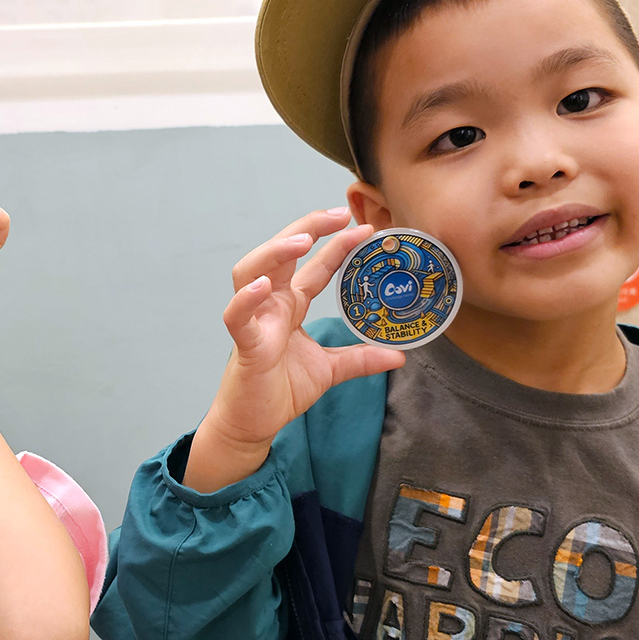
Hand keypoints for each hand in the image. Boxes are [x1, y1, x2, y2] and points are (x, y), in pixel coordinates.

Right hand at [184, 208, 404, 491]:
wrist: (253, 424)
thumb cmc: (279, 391)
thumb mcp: (330, 371)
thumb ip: (360, 359)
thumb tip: (400, 355)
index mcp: (289, 306)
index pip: (313, 266)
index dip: (336, 244)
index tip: (364, 228)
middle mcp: (270, 306)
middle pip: (280, 254)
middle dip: (306, 229)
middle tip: (338, 215)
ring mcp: (254, 321)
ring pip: (251, 272)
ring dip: (274, 252)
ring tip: (302, 241)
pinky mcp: (244, 346)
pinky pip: (238, 317)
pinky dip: (247, 299)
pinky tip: (263, 286)